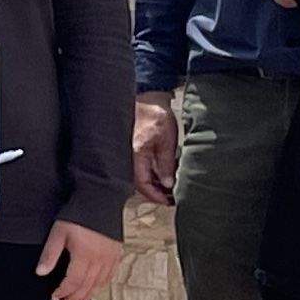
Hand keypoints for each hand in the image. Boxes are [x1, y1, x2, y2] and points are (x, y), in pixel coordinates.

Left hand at [38, 218, 124, 299]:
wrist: (101, 200)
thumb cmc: (78, 215)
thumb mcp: (58, 233)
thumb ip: (50, 255)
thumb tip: (40, 273)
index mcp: (84, 255)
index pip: (73, 282)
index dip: (63, 292)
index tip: (55, 297)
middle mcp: (100, 260)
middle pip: (86, 286)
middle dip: (74, 299)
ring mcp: (110, 258)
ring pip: (99, 284)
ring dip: (88, 296)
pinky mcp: (116, 254)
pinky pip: (110, 276)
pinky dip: (101, 286)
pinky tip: (95, 289)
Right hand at [132, 92, 179, 207]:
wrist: (147, 98)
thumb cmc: (156, 116)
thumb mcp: (166, 141)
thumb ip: (165, 163)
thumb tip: (168, 184)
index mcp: (136, 155)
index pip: (142, 184)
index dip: (155, 196)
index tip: (168, 202)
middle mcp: (128, 157)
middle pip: (139, 183)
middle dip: (155, 192)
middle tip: (171, 197)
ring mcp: (130, 153)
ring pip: (140, 175)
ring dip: (154, 183)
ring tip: (170, 187)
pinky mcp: (133, 149)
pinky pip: (140, 167)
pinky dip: (151, 173)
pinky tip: (163, 174)